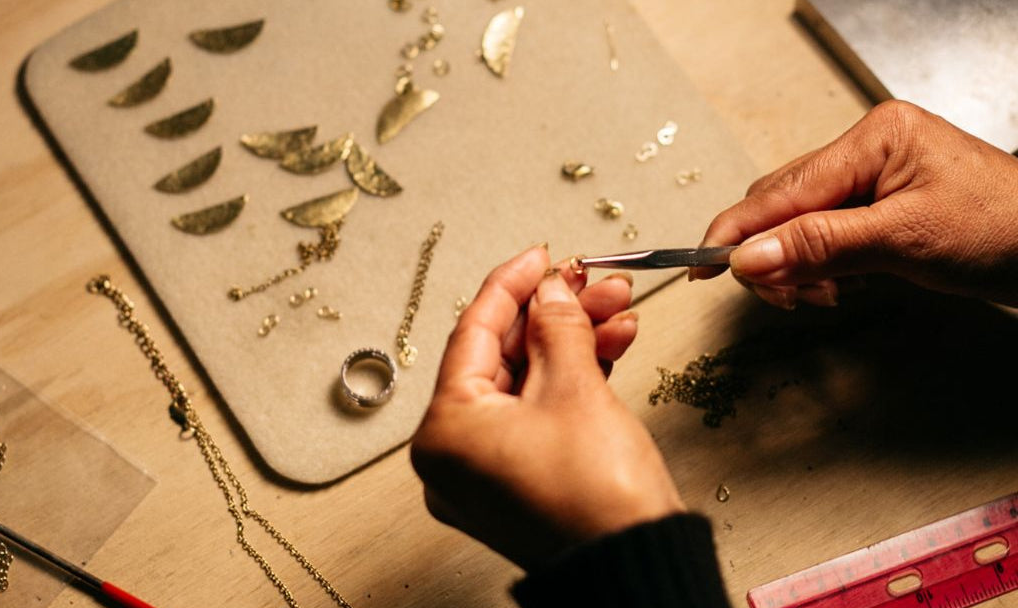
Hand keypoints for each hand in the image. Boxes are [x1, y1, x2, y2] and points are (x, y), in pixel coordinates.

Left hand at [410, 245, 683, 569]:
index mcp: (445, 432)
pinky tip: (610, 347)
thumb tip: (551, 291)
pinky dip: (572, 381)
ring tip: (617, 311)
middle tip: (593, 283)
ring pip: (526, 384)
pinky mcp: (517, 482)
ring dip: (573, 342)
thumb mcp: (577, 388)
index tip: (541, 256)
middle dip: (556, 314)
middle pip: (503, 358)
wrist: (638, 566)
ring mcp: (484, 473)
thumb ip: (558, 325)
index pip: (473, 333)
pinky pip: (536, 415)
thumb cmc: (598, 502)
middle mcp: (453, 457)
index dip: (512, 284)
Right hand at [691, 100, 1017, 307]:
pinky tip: (835, 285)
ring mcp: (873, 178)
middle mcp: (868, 151)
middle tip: (778, 296)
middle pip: (783, 204)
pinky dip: (819, 266)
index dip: (737, 230)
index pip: (783, 189)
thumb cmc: (1004, 231)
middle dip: (772, 255)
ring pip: (799, 223)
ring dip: (796, 266)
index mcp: (874, 138)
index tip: (701, 263)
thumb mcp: (902, 240)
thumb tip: (747, 257)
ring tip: (820, 295)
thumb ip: (818, 245)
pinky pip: (825, 235)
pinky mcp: (880, 207)